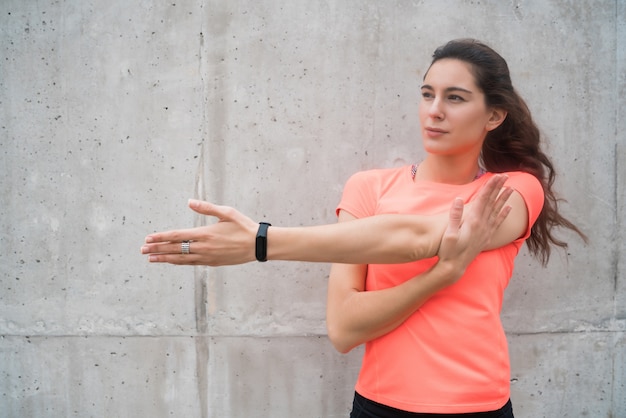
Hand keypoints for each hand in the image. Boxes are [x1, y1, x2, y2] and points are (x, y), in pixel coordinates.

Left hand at [141, 200, 258, 265]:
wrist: (257, 245)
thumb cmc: (243, 226)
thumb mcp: (226, 212)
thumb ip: (206, 208)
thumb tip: (189, 201)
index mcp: (205, 233)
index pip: (177, 236)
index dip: (161, 237)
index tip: (148, 238)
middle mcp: (203, 247)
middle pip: (175, 249)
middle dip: (157, 249)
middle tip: (142, 249)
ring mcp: (207, 257)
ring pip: (180, 259)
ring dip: (164, 258)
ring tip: (151, 258)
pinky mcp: (212, 263)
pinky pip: (190, 263)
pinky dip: (178, 262)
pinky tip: (170, 262)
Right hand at [437, 174, 512, 280]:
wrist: (454, 267)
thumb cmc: (449, 250)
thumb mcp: (448, 233)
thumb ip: (454, 216)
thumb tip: (458, 200)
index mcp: (473, 221)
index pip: (483, 199)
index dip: (490, 187)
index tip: (497, 176)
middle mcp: (482, 225)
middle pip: (492, 202)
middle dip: (498, 188)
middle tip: (505, 176)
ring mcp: (485, 231)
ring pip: (497, 211)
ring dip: (504, 199)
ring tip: (511, 189)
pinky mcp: (486, 237)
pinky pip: (497, 223)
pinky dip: (503, 214)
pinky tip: (508, 208)